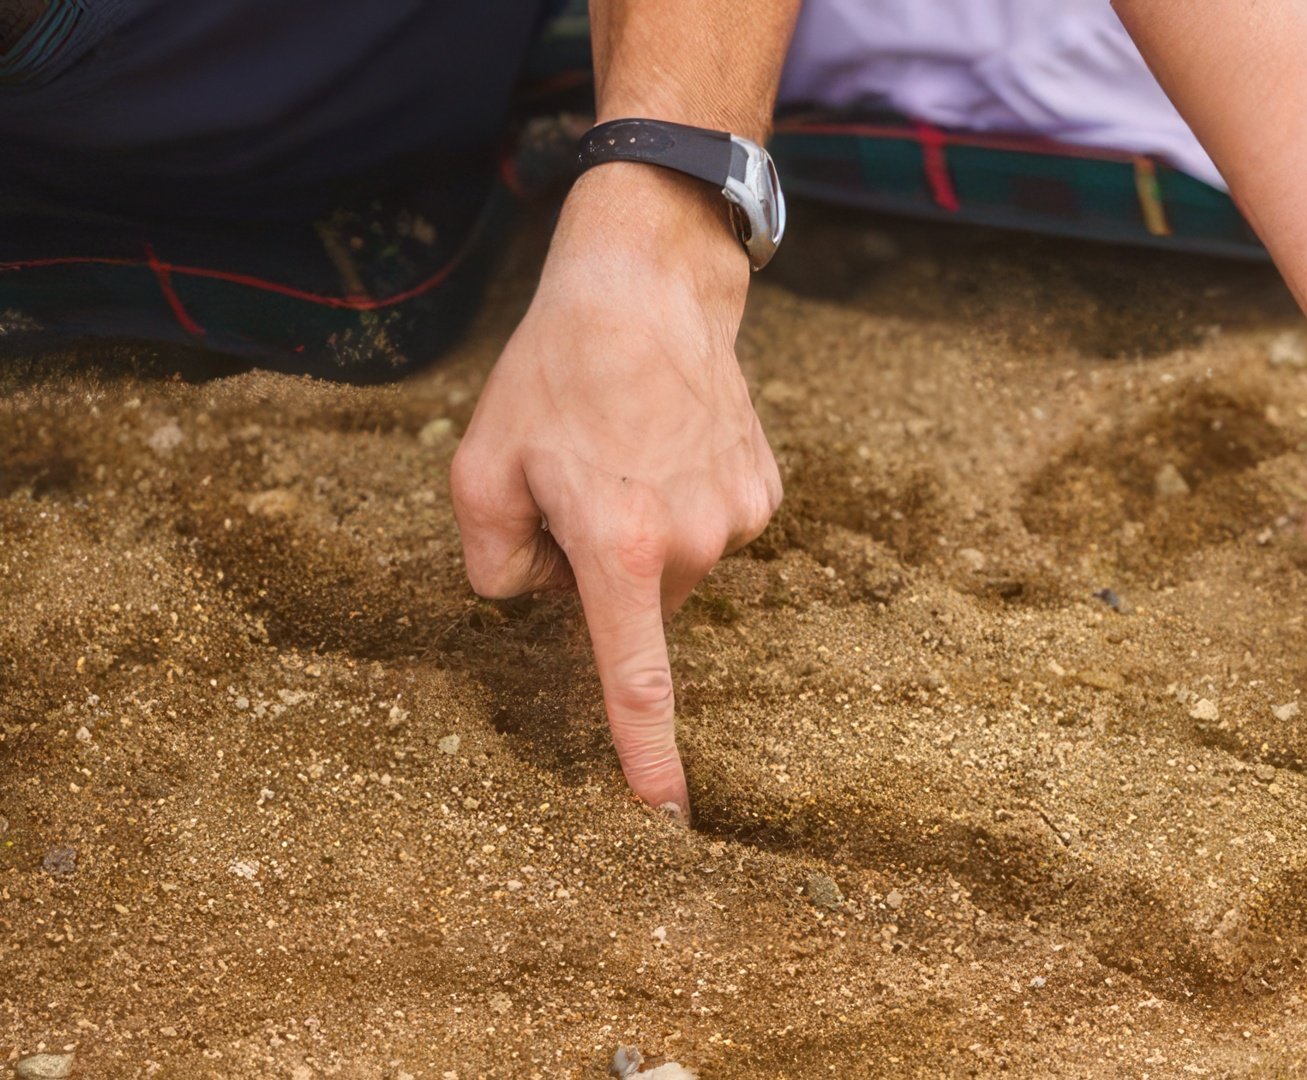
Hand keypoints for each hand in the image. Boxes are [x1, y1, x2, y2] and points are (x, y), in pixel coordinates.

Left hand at [450, 166, 780, 820]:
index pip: (634, 677)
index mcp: (619, 547)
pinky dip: (685, 499)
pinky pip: (714, 525)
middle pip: (636, 602)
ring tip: (624, 445)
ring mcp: (738, 516)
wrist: (652, 283)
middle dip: (600, 567)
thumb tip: (533, 596)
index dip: (646, 753)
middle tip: (573, 481)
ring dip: (645, 530)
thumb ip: (489, 559)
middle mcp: (692, 542)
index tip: (665, 816)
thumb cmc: (557, 368)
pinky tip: (667, 439)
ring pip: (678, 564)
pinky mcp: (764, 488)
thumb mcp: (479, 463)